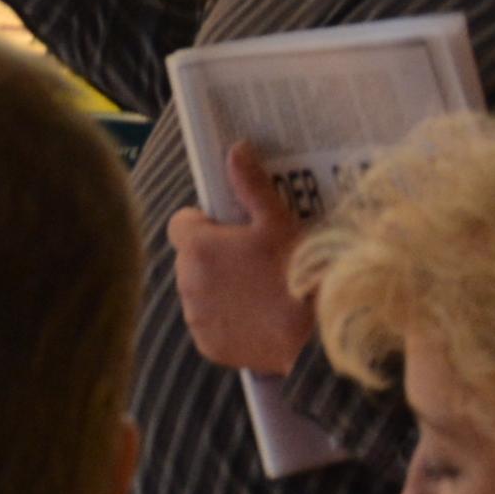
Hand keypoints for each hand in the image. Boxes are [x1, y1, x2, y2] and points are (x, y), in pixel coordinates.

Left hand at [168, 141, 319, 374]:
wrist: (313, 337)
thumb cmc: (297, 272)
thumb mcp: (278, 222)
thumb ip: (251, 185)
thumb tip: (235, 149)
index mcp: (198, 247)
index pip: (181, 224)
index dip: (204, 224)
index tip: (230, 231)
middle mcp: (186, 281)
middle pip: (191, 259)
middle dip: (214, 257)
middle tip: (252, 262)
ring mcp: (195, 316)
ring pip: (198, 292)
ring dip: (217, 288)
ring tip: (257, 291)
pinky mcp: (207, 344)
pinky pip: (208, 324)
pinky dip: (224, 321)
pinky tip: (254, 317)